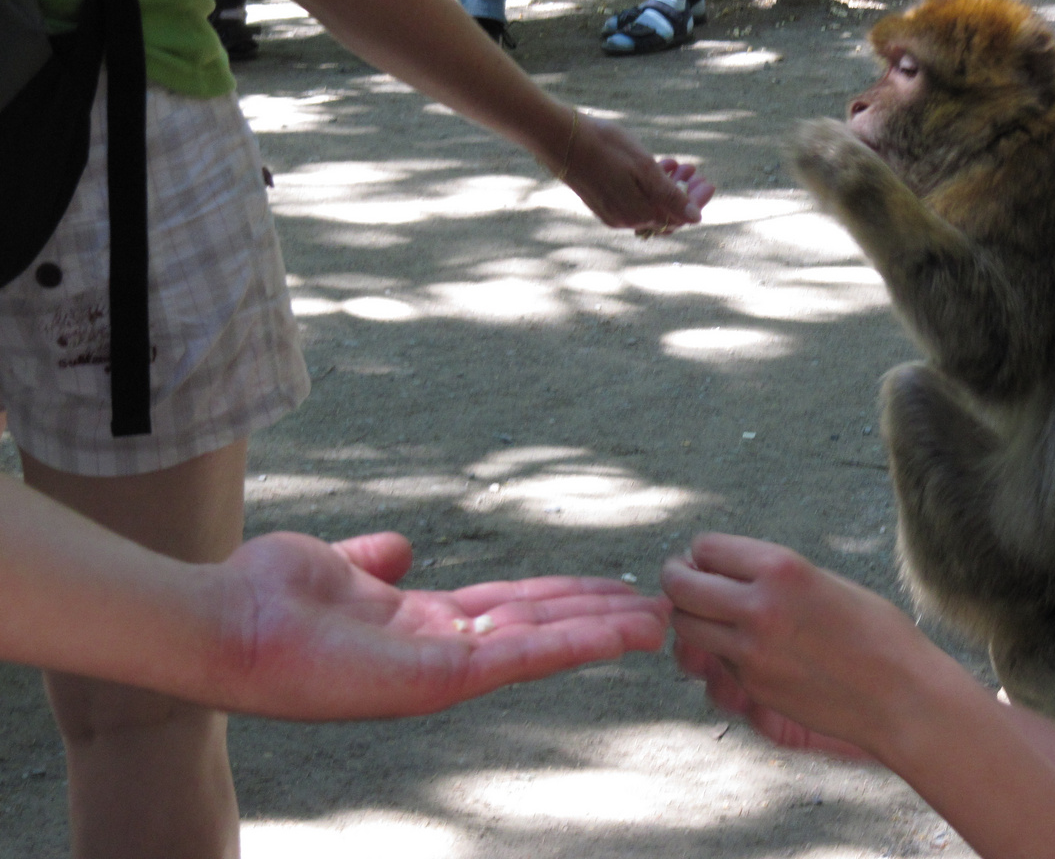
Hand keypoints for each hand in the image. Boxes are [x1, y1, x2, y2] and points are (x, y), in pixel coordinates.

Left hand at [211, 531, 669, 718]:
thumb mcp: (331, 566)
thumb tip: (400, 548)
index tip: (611, 588)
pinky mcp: (443, 676)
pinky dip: (577, 643)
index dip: (564, 598)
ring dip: (605, 632)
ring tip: (660, 621)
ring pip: (545, 644)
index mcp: (422, 624)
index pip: (511, 610)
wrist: (223, 623)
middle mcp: (443, 649)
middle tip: (659, 607)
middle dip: (599, 616)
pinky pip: (524, 656)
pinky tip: (620, 631)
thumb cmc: (263, 598)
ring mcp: (446, 666)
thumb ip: (370, 560)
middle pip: (540, 627)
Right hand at [562, 114, 714, 230]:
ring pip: (651, 205)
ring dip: (667, 186)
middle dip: (684, 192)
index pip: (680, 217)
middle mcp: (627, 220)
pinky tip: (654, 166)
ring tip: (675, 163)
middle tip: (693, 170)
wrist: (561, 138)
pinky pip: (635, 201)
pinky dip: (648, 186)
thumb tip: (696, 219)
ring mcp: (614, 213)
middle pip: (666, 213)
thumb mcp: (645, 168)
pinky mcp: (604, 203)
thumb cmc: (605, 147)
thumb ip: (671, 196)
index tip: (708, 181)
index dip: (697, 200)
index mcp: (640, 214)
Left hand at [661, 533, 934, 756]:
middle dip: (678, 581)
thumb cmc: (875, 632)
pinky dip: (716, 652)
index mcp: (780, 568)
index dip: (701, 553)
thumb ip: (771, 575)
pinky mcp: (753, 687)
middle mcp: (758, 606)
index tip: (705, 560)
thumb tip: (720, 571)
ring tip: (708, 615)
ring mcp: (751, 652)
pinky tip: (741, 648)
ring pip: (685, 627)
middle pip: (680, 586)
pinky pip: (713, 662)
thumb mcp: (823, 581)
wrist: (902, 696)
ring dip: (689, 618)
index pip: (705, 547)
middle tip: (685, 581)